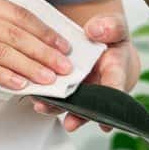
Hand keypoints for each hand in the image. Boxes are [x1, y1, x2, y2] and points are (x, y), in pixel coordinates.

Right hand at [0, 0, 72, 90]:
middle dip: (44, 52)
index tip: (63, 45)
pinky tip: (19, 84)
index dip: (44, 31)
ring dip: (29, 67)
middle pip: (15, 34)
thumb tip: (27, 37)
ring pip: (2, 51)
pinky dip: (3, 76)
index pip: (18, 14)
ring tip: (49, 79)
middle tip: (65, 66)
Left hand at [34, 13, 139, 131]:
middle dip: (80, 115)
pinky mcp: (64, 89)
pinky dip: (44, 97)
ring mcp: (80, 91)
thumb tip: (95, 31)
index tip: (108, 114)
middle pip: (91, 105)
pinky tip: (32, 94)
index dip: (111, 97)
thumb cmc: (111, 41)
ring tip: (43, 106)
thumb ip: (111, 27)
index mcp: (115, 71)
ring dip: (56, 108)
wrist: (101, 46)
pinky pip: (54, 96)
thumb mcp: (115, 27)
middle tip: (71, 122)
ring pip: (69, 105)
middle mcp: (98, 86)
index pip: (115, 85)